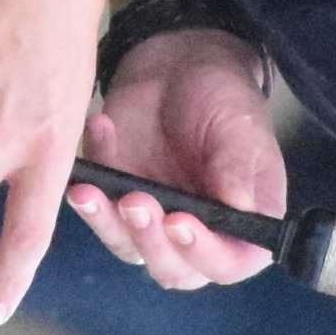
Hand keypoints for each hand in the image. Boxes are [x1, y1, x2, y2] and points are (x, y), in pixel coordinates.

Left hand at [63, 25, 286, 292]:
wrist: (183, 67)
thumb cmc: (225, 99)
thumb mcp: (240, 126)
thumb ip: (238, 168)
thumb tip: (240, 208)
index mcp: (243, 226)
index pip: (228, 263)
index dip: (204, 252)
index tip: (180, 222)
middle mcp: (199, 235)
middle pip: (173, 268)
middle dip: (150, 240)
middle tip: (134, 200)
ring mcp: (154, 222)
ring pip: (126, 245)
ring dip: (107, 222)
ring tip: (92, 188)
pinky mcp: (115, 201)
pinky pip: (96, 205)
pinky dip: (93, 174)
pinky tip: (101, 128)